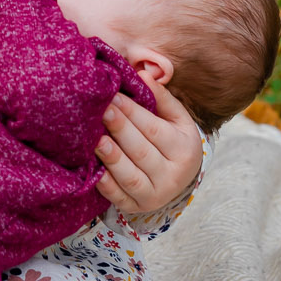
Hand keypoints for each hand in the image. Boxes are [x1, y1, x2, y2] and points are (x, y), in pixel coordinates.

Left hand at [95, 81, 203, 215]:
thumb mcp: (176, 119)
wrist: (176, 178)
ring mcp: (155, 196)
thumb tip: (144, 74)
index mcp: (185, 150)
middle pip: (142, 152)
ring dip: (112, 158)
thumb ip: (161, 98)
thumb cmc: (172, 141)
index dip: (133, 112)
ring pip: (131, 177)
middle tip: (100, 110)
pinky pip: (119, 198)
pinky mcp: (136, 207)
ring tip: (95, 139)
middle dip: (120, 129)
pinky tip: (95, 171)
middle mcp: (173, 177)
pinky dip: (106, 186)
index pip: (155, 130)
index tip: (113, 95)